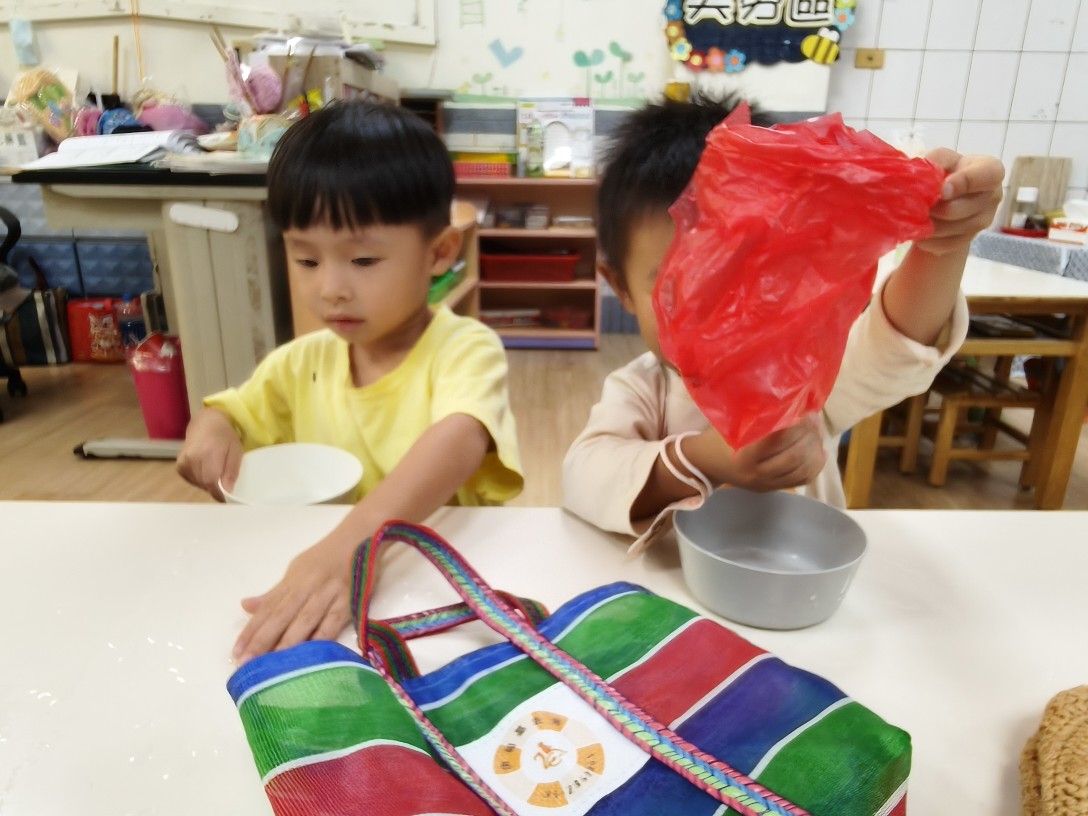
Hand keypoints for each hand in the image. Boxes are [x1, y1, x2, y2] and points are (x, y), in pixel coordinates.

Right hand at [176, 408, 242, 500]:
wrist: (206, 423)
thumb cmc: (225, 436)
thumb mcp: (236, 451)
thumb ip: (231, 471)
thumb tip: (227, 491)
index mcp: (208, 453)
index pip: (211, 481)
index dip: (219, 492)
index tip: (226, 498)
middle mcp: (192, 458)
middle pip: (204, 483)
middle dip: (215, 487)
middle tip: (224, 480)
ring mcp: (183, 461)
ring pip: (198, 483)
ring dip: (208, 483)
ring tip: (215, 470)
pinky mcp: (179, 466)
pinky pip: (191, 480)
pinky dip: (200, 480)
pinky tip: (206, 469)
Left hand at [232, 538, 351, 663]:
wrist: (362, 536)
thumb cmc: (328, 556)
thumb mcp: (298, 569)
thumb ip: (275, 592)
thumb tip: (246, 606)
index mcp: (293, 579)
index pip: (268, 607)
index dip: (251, 630)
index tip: (236, 652)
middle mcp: (308, 586)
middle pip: (282, 615)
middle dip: (263, 641)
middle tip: (246, 663)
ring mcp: (329, 593)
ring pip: (305, 621)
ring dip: (287, 644)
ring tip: (273, 667)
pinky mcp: (350, 601)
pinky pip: (333, 624)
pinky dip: (321, 641)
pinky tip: (309, 657)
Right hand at [718, 413, 826, 491]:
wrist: (705, 466)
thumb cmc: (716, 440)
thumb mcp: (732, 426)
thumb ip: (758, 419)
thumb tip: (790, 403)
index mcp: (744, 457)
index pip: (777, 441)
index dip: (796, 425)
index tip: (805, 410)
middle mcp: (757, 475)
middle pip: (794, 456)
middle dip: (809, 435)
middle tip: (815, 418)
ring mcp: (766, 484)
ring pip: (802, 470)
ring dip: (815, 448)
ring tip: (817, 431)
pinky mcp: (773, 488)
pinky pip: (802, 479)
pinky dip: (815, 465)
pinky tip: (819, 450)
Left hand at [915, 149, 1004, 256]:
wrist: (945, 198)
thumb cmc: (945, 171)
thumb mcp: (942, 159)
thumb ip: (937, 160)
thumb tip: (928, 170)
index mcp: (990, 170)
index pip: (987, 175)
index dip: (964, 183)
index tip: (942, 190)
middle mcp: (993, 196)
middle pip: (962, 208)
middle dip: (936, 208)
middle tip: (917, 205)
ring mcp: (983, 220)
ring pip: (952, 229)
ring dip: (929, 225)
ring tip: (915, 216)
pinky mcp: (969, 239)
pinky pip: (946, 245)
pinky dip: (929, 240)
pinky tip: (919, 232)